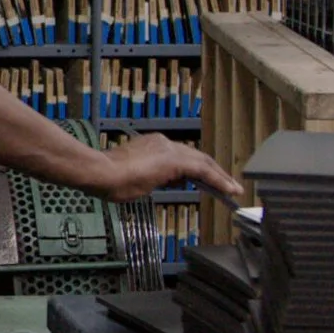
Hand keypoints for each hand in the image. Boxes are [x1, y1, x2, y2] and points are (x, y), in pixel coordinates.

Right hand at [90, 133, 246, 204]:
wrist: (100, 172)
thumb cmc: (107, 178)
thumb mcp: (135, 177)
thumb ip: (153, 177)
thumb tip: (166, 181)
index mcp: (153, 145)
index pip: (183, 156)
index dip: (197, 168)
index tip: (206, 181)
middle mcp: (164, 143)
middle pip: (198, 157)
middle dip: (215, 171)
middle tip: (228, 185)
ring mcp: (170, 150)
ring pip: (204, 162)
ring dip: (220, 176)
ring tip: (233, 189)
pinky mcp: (175, 161)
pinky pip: (204, 171)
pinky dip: (219, 180)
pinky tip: (229, 190)